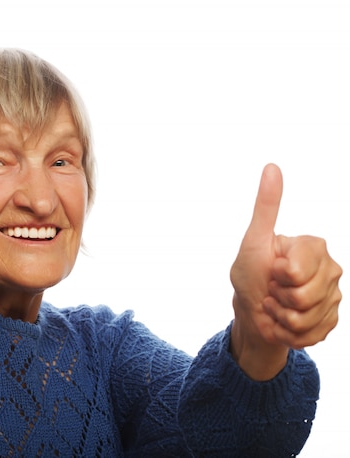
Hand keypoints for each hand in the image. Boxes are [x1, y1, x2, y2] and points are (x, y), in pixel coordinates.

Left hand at [229, 164, 341, 379]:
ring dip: (281, 317)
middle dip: (279, 298)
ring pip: (307, 318)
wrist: (252, 310)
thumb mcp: (254, 239)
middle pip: (304, 297)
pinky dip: (288, 333)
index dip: (278, 275)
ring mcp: (334, 297)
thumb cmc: (250, 272)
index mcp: (315, 247)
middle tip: (273, 289)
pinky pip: (312, 335)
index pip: (298, 271)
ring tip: (276, 305)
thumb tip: (272, 166)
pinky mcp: (331, 321)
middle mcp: (331, 270)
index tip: (272, 270)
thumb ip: (266, 205)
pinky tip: (283, 322)